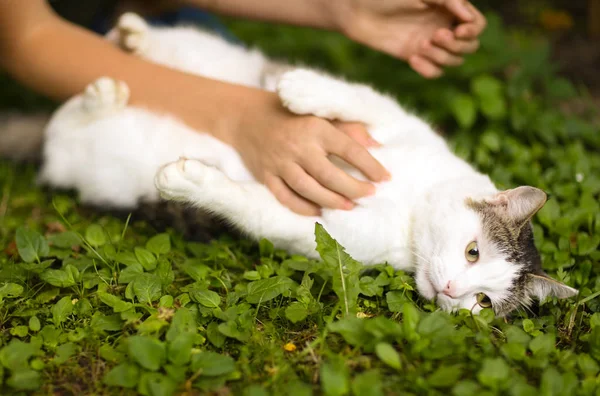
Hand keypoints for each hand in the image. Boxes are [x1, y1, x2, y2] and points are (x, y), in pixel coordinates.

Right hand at [231, 91, 389, 215]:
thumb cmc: (289, 114)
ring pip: (309, 189)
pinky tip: (318, 211)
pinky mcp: (266, 175)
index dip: (370, 166)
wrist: (245, 116)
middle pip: (330, 175)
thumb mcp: (318, 113)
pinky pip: (285, 197)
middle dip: (353, 188)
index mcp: (315, 127)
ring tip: (349, 206)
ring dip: (332, 201)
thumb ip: (348, 128)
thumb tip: (376, 146)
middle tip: (369, 194)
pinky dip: (303, 207)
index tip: (385, 178)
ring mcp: (280, 163)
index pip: (349, 150)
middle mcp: (298, 146)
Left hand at [331, 0, 486, 77]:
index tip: (459, 29)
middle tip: (435, 35)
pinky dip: (428, 69)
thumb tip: (468, 17)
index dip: (473, 30)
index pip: (477, 25)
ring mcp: (430, 44)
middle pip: (469, 47)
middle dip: (456, 44)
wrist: (359, 12)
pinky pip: (434, 72)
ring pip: (453, 61)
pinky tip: (412, 58)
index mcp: (449, 9)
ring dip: (441, 56)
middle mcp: (443, 27)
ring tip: (421, 45)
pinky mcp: (416, 57)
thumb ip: (447, 0)